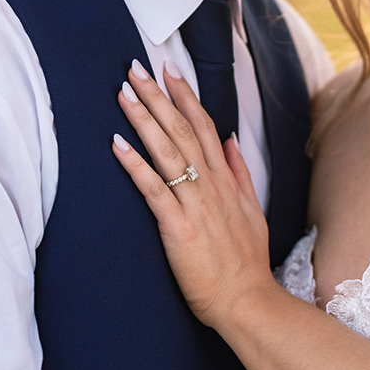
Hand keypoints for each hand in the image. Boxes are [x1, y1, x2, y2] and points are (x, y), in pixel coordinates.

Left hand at [111, 61, 277, 328]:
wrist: (247, 300)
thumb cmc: (245, 262)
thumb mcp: (251, 210)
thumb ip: (239, 173)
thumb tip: (229, 140)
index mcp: (226, 181)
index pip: (203, 127)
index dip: (185, 97)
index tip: (169, 72)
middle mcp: (211, 186)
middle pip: (182, 131)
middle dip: (158, 97)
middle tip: (136, 68)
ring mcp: (196, 205)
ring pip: (167, 153)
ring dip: (143, 120)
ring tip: (123, 95)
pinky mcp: (179, 228)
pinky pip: (154, 190)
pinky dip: (136, 165)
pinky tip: (117, 145)